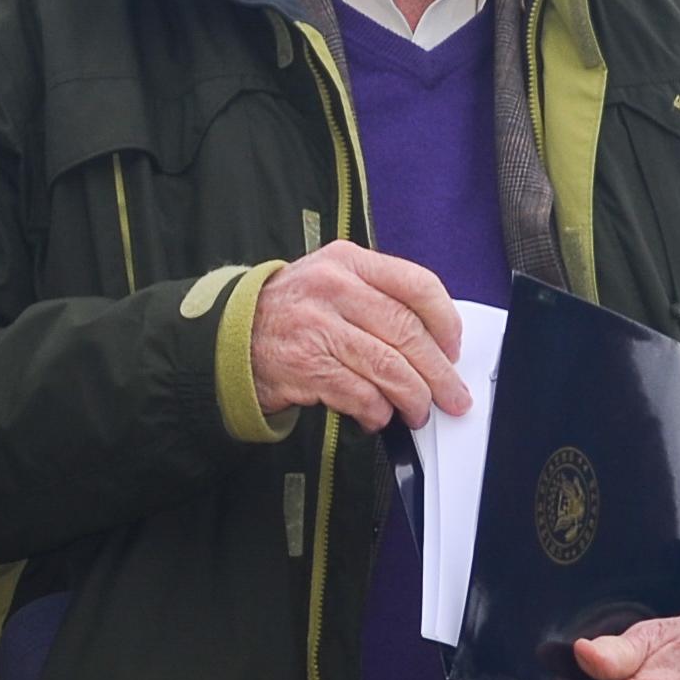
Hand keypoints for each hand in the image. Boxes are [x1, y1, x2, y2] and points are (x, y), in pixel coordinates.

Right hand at [245, 243, 469, 432]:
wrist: (226, 337)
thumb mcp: (330, 281)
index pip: (416, 285)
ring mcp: (316, 327)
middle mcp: (333, 289)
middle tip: (451, 395)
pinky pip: (358, 394)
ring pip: (388, 367)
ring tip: (418, 412)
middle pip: (406, 333)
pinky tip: (378, 417)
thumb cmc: (288, 313)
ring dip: (412, 397)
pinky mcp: (304, 366)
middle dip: (438, 372)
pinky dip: (376, 412)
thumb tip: (432, 341)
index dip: (445, 322)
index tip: (454, 348)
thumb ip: (376, 296)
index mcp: (348, 262)